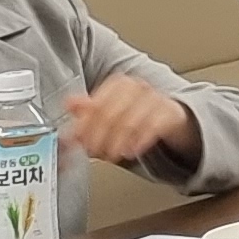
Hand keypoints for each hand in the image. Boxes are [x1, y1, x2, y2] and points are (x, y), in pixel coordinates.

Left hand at [60, 75, 195, 167]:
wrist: (169, 116)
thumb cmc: (134, 113)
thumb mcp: (108, 110)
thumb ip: (86, 110)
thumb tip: (68, 103)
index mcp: (119, 83)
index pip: (97, 103)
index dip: (86, 124)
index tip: (79, 140)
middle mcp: (138, 87)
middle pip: (112, 113)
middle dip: (99, 136)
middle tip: (94, 151)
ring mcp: (156, 98)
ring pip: (130, 121)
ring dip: (117, 142)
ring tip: (111, 156)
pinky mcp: (171, 112)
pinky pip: (153, 126)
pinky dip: (139, 141)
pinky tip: (131, 151)